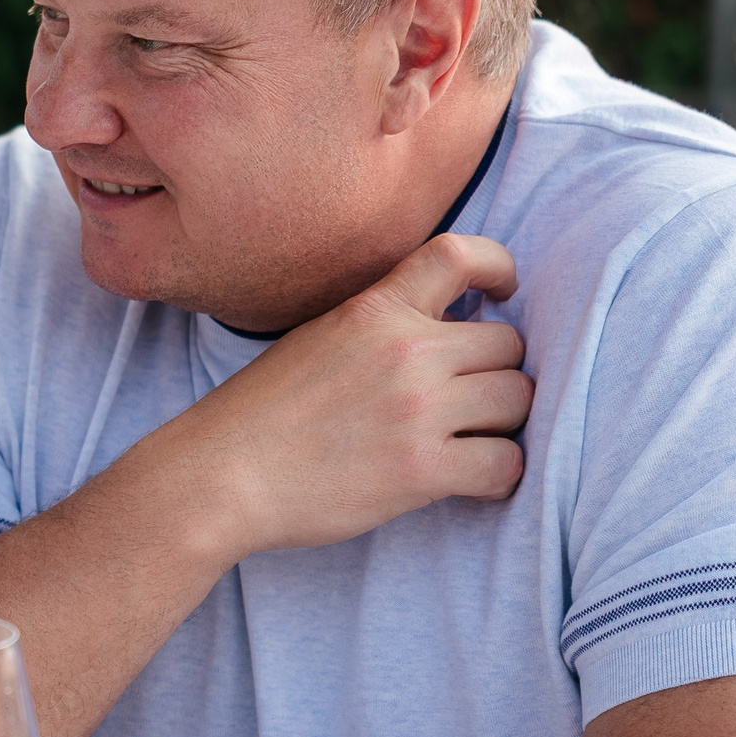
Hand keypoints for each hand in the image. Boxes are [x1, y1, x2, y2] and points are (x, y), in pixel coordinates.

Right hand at [154, 232, 532, 556]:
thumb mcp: (315, 340)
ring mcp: (417, 410)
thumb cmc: (257, 416)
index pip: (459, 255)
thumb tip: (439, 330)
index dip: (498, 268)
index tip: (502, 293)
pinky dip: (498, 476)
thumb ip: (377, 327)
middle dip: (495, 372)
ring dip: (501, 424)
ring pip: (517, 400)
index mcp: (372, 310)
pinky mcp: (423, 470)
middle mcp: (404, 351)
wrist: (218, 476)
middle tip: (467, 400)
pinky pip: (506, 464)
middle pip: (509, 344)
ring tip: (469, 441)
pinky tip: (471, 481)